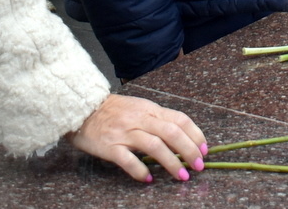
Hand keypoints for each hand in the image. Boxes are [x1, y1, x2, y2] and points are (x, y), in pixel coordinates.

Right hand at [70, 94, 204, 183]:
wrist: (83, 108)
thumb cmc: (114, 111)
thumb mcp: (139, 108)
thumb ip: (158, 120)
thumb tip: (181, 137)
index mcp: (150, 109)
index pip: (180, 119)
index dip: (195, 135)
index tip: (204, 150)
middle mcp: (141, 119)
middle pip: (172, 133)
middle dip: (189, 151)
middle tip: (199, 166)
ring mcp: (125, 133)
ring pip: (155, 146)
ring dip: (171, 163)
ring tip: (181, 176)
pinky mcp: (110, 147)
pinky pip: (128, 160)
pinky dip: (141, 170)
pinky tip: (149, 179)